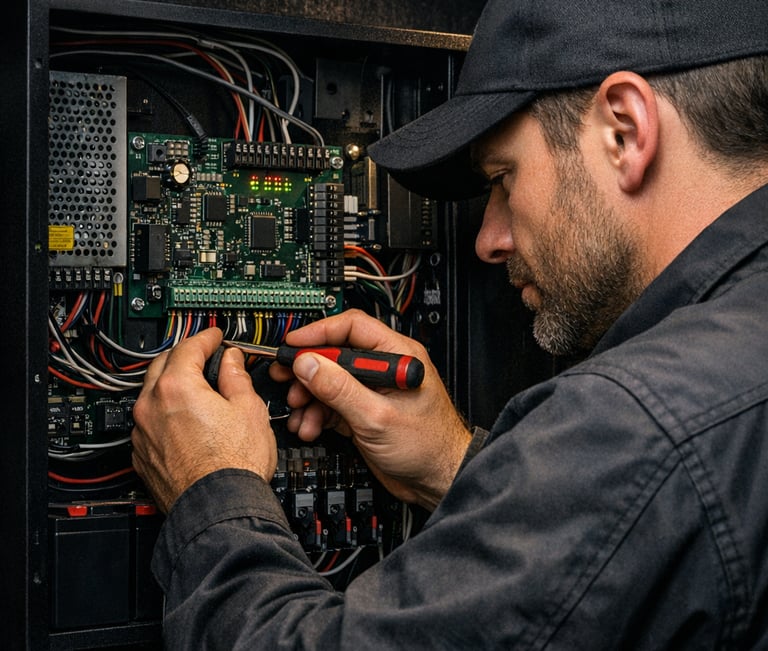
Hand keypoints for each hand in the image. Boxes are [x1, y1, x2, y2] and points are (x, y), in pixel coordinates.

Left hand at [131, 327, 275, 512]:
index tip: (215, 337)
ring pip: (151, 396)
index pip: (189, 348)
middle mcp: (151, 408)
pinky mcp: (142, 457)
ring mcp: (143, 434)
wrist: (219, 509)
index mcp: (177, 388)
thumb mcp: (249, 409)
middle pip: (161, 365)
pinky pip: (148, 424)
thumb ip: (236, 378)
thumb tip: (231, 362)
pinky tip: (183, 421)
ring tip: (194, 388)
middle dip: (182, 355)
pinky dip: (163, 414)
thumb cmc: (235, 466)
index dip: (206, 338)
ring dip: (170, 385)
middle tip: (202, 355)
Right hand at [269, 309, 471, 510]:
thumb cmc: (429, 446)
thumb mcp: (377, 417)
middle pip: (336, 355)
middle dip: (308, 370)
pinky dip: (317, 414)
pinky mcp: (363, 412)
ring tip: (299, 411)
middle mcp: (383, 369)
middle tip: (285, 378)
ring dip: (310, 397)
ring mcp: (372, 391)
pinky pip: (332, 405)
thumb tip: (309, 364)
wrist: (438, 481)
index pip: (352, 328)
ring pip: (330, 382)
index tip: (294, 345)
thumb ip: (340, 389)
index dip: (319, 333)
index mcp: (397, 355)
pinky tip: (309, 426)